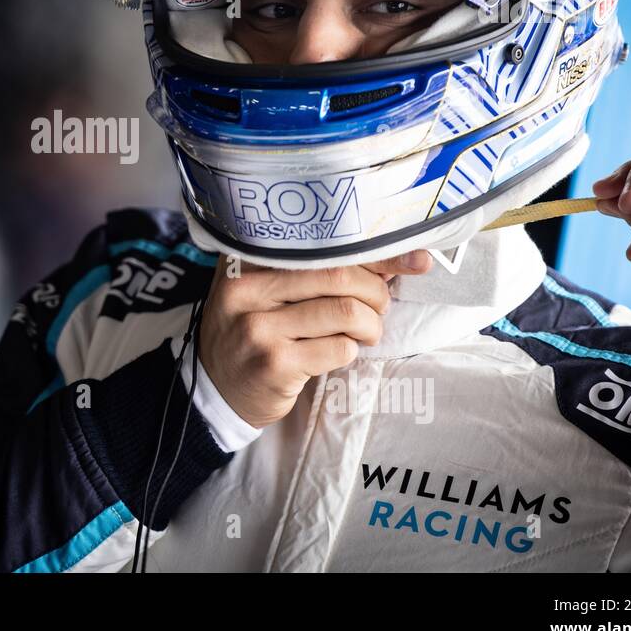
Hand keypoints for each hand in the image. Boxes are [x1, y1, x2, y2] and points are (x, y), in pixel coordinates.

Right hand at [197, 251, 432, 428]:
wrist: (216, 388)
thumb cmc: (256, 330)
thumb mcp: (268, 290)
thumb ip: (318, 270)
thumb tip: (402, 258)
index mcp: (247, 258)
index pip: (322, 243)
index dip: (375, 251)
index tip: (414, 260)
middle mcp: (247, 287)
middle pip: (339, 274)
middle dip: (376, 292)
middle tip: (378, 306)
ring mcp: (258, 327)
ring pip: (345, 312)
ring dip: (370, 325)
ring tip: (365, 332)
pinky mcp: (273, 364)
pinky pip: (338, 349)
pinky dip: (351, 351)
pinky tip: (337, 352)